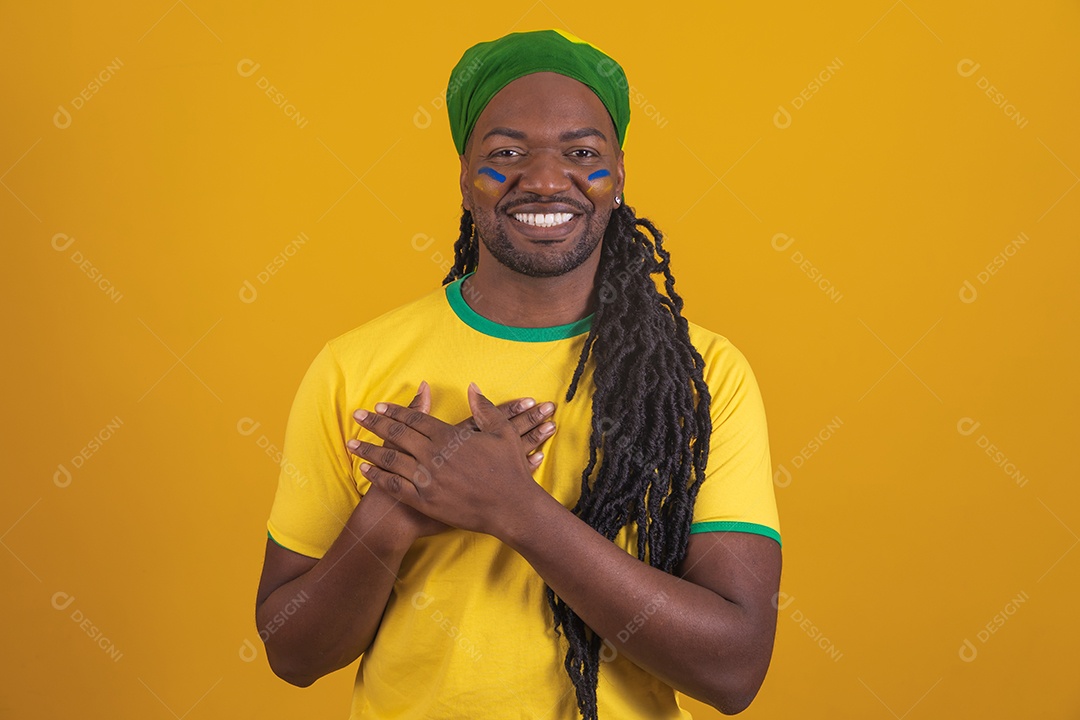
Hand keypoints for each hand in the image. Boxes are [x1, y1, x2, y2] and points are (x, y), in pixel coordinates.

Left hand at [352, 381, 556, 540]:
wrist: (512, 508)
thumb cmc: (510, 470)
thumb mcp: (503, 432)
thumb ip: (485, 408)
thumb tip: (472, 387)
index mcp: (449, 437)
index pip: (415, 419)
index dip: (395, 411)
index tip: (379, 406)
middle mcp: (433, 455)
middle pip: (397, 435)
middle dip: (374, 424)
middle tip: (357, 416)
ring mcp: (427, 479)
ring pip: (390, 460)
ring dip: (369, 450)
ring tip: (351, 444)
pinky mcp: (426, 501)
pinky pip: (395, 487)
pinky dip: (378, 477)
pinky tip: (365, 471)